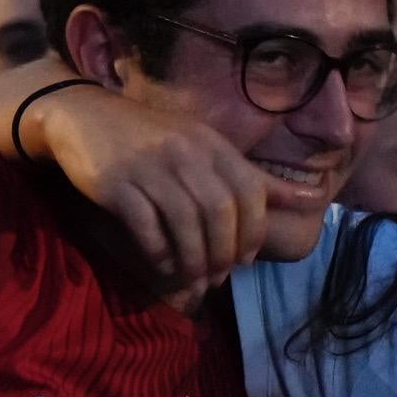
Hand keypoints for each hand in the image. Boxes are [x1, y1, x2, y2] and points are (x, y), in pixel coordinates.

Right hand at [20, 82, 266, 297]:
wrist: (84, 116)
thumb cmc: (153, 139)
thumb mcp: (205, 149)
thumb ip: (253, 178)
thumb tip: (312, 197)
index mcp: (211, 143)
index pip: (249, 191)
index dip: (254, 231)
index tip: (246, 259)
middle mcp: (184, 152)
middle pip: (219, 212)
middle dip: (223, 252)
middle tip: (219, 276)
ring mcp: (148, 166)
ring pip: (184, 223)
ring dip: (193, 259)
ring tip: (194, 279)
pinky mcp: (115, 183)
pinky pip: (146, 226)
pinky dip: (159, 252)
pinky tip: (163, 264)